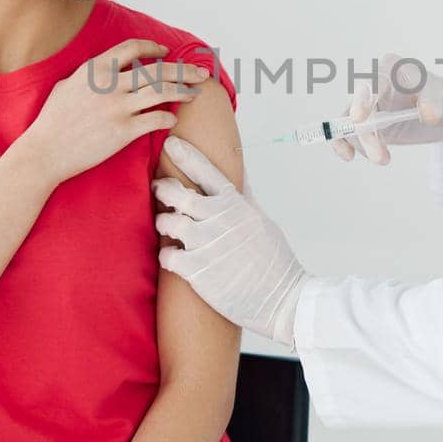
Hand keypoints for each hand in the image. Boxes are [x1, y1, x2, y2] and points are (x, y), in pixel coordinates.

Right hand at [27, 39, 210, 185]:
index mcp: (95, 68)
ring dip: (183, 91)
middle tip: (201, 73)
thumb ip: (90, 75)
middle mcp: (109, 84)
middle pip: (156, 70)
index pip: (132, 48)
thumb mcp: (67, 85)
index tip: (166, 51)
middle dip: (183, 70)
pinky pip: (156, 120)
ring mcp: (117, 107)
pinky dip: (168, 118)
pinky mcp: (123, 131)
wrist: (45, 151)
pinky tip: (173, 120)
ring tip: (195, 93)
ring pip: (162, 92)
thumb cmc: (52, 121)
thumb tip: (106, 71)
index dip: (154, 48)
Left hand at [153, 137, 308, 346]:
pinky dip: (166, 256)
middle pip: (177, 193)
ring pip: (167, 223)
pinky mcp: (197, 270)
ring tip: (167, 227)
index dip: (187, 155)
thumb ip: (244, 197)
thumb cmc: (275, 261)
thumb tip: (239, 174)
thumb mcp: (262, 219)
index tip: (172, 143)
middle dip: (163, 189)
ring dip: (163, 223)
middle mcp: (219, 219)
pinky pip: (166, 256)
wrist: (282, 298)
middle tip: (160, 189)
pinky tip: (173, 257)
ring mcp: (207, 244)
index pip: (207, 171)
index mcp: (236, 205)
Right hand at [333, 52, 442, 164]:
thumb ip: (436, 102)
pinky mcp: (366, 123)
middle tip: (378, 154)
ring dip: (363, 143)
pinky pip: (346, 131)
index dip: (363, 98)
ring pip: (351, 122)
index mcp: (394, 69)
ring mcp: (369, 103)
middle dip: (364, 130)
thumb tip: (427, 113)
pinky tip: (348, 155)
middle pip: (359, 105)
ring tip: (384, 159)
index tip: (360, 118)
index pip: (375, 81)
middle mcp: (376, 83)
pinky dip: (342, 143)